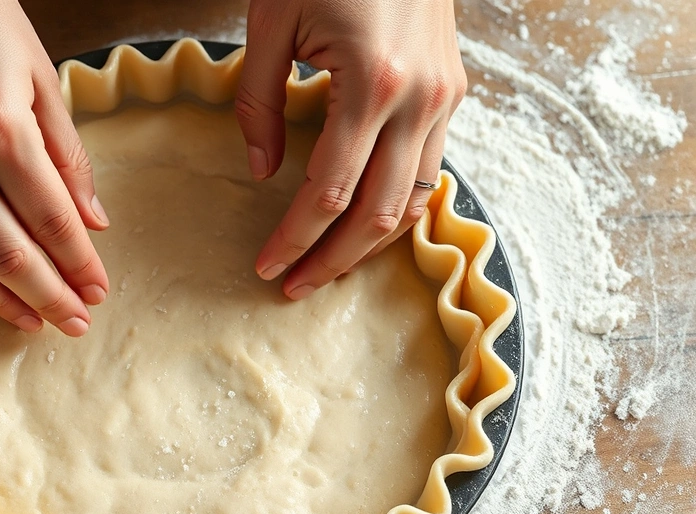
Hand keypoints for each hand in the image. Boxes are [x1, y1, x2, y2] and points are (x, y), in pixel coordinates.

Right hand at [0, 0, 108, 335]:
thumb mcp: (37, 72)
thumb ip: (67, 153)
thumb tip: (93, 220)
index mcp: (1, 129)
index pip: (52, 220)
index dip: (79, 264)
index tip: (99, 291)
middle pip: (8, 255)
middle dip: (48, 298)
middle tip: (75, 324)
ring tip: (31, 323)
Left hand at [237, 0, 466, 298]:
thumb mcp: (272, 21)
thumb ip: (260, 102)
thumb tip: (263, 171)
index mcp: (372, 82)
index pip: (329, 191)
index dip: (296, 237)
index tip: (267, 266)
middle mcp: (421, 99)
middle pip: (378, 214)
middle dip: (334, 260)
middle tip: (295, 286)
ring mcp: (446, 97)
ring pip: (413, 201)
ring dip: (370, 243)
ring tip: (329, 265)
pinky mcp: (453, 91)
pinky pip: (429, 169)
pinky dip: (397, 204)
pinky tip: (365, 220)